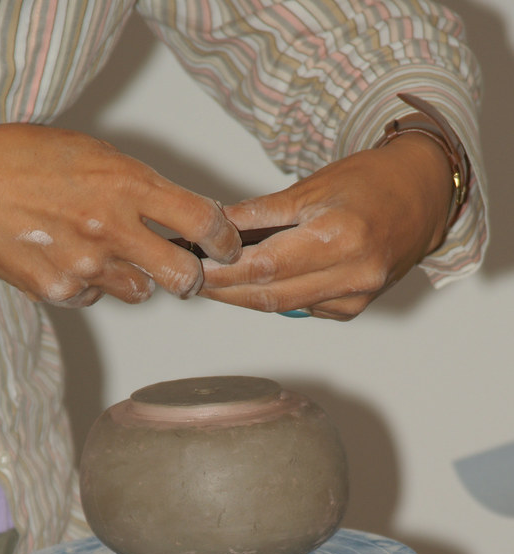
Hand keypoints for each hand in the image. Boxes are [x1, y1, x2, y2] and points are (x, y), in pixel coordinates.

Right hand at [0, 120, 240, 306]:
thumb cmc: (26, 162)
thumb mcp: (96, 156)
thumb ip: (140, 188)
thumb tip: (180, 215)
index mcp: (127, 185)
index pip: (202, 222)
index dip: (224, 240)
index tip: (226, 245)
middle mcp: (112, 228)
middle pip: (184, 277)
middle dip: (191, 277)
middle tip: (185, 271)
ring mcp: (86, 265)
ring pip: (140, 292)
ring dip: (134, 278)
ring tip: (104, 253)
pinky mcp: (62, 291)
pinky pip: (96, 298)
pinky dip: (90, 285)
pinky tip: (68, 258)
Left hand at [200, 136, 453, 320]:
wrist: (423, 197)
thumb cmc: (372, 182)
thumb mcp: (313, 186)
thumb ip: (262, 212)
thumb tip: (216, 226)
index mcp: (339, 238)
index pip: (266, 266)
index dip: (224, 273)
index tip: (194, 266)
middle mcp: (352, 274)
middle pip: (271, 296)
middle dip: (226, 291)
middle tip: (192, 280)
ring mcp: (356, 297)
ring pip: (284, 307)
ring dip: (245, 297)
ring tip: (214, 282)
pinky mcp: (354, 308)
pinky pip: (303, 308)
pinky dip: (275, 297)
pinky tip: (254, 284)